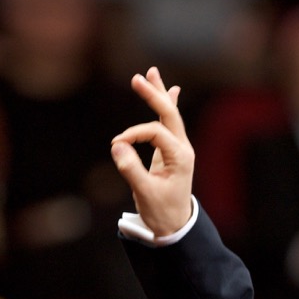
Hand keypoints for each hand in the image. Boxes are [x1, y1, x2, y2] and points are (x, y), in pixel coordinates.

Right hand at [110, 66, 192, 235]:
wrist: (175, 225)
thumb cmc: (162, 211)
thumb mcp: (145, 193)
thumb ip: (131, 170)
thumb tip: (117, 147)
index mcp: (180, 157)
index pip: (155, 133)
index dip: (133, 135)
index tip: (116, 146)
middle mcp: (182, 149)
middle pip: (169, 114)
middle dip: (153, 95)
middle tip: (138, 77)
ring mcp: (178, 149)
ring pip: (169, 115)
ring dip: (159, 94)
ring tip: (151, 73)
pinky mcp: (170, 152)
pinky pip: (168, 124)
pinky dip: (167, 106)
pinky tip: (171, 90)